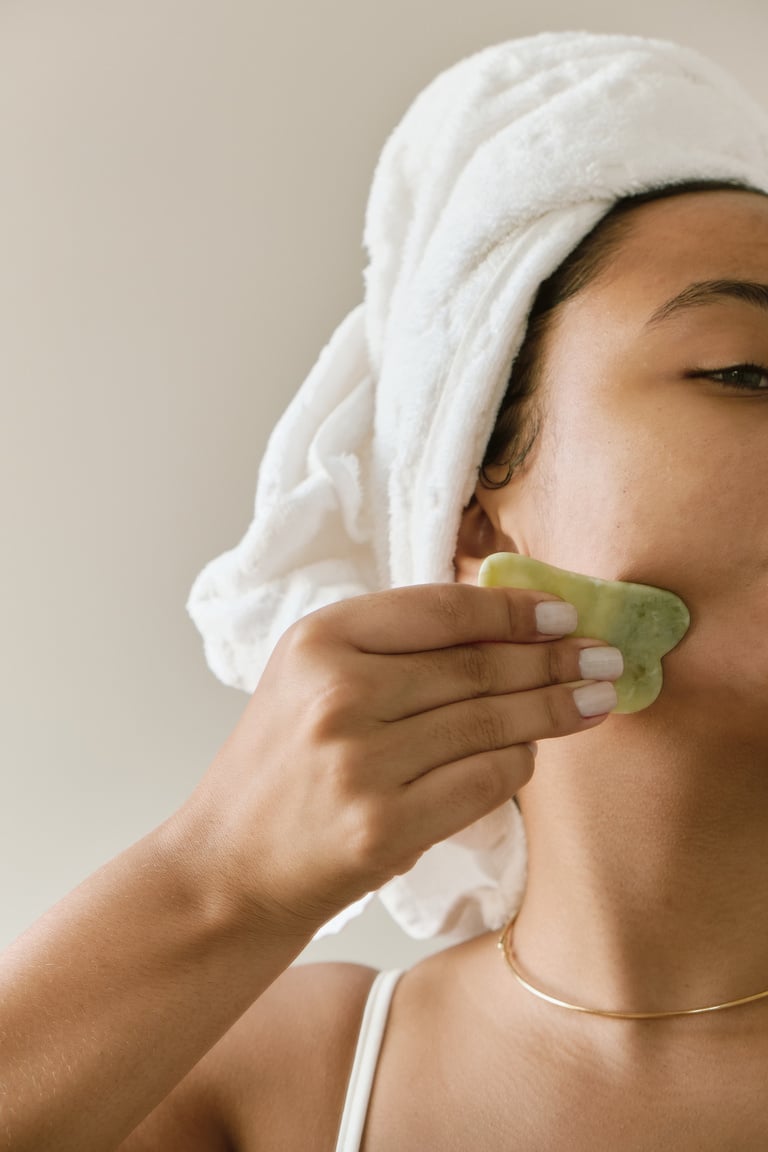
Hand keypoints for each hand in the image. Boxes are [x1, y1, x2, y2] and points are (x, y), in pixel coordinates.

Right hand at [179, 584, 620, 935]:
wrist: (229, 865)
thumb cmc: (281, 764)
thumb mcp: (310, 677)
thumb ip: (390, 645)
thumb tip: (505, 624)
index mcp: (319, 639)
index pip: (441, 610)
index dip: (513, 610)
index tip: (564, 612)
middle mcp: (339, 693)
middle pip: (477, 667)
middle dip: (555, 660)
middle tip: (604, 655)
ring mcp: (361, 763)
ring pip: (490, 723)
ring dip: (555, 710)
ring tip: (598, 698)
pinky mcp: (384, 827)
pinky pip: (484, 781)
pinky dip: (519, 764)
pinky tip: (538, 752)